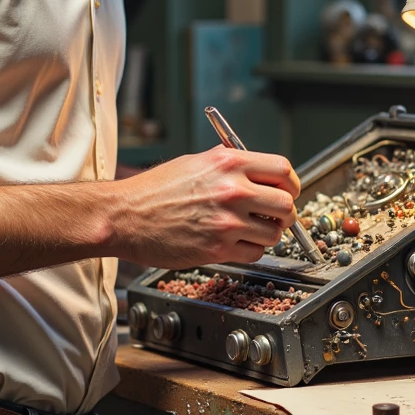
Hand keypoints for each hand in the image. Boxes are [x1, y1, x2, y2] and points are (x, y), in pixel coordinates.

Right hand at [107, 146, 300, 267]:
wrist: (124, 216)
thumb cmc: (153, 190)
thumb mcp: (195, 162)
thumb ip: (231, 166)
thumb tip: (260, 176)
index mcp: (229, 162)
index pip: (283, 170)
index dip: (289, 184)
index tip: (286, 191)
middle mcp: (232, 190)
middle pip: (286, 204)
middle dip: (283, 213)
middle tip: (273, 217)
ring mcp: (227, 221)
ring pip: (274, 233)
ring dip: (267, 234)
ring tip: (248, 231)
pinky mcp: (219, 248)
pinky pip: (255, 253)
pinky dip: (250, 250)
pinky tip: (234, 243)